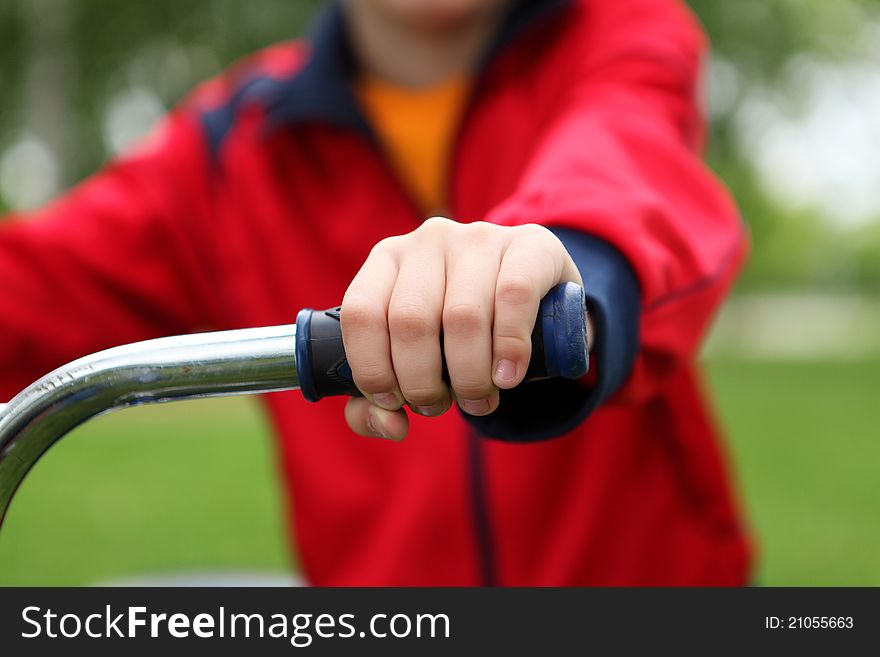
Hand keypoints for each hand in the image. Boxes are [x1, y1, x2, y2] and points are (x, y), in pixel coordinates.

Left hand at [340, 217, 582, 439]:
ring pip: (462, 317)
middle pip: (411, 321)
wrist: (539, 295)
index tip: (394, 402)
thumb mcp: (418, 358)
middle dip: (422, 382)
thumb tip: (389, 425)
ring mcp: (480, 238)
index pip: (361, 313)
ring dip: (469, 377)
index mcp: (387, 260)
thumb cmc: (461, 334)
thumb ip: (381, 402)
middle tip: (441, 405)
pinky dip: (509, 348)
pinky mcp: (531, 245)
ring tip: (478, 400)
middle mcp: (428, 241)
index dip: (372, 368)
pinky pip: (513, 297)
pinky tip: (508, 376)